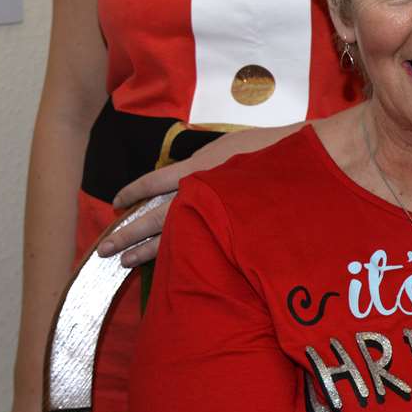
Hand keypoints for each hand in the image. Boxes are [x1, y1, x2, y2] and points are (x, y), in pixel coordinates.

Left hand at [101, 125, 289, 265]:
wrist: (307, 164)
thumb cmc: (273, 151)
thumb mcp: (231, 146)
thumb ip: (208, 161)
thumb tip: (189, 173)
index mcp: (198, 167)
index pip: (153, 183)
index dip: (132, 193)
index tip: (117, 203)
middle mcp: (200, 191)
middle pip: (153, 216)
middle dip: (127, 233)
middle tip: (104, 249)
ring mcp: (215, 213)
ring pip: (170, 236)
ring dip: (145, 250)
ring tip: (124, 263)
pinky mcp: (232, 231)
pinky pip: (198, 245)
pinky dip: (179, 255)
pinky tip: (168, 264)